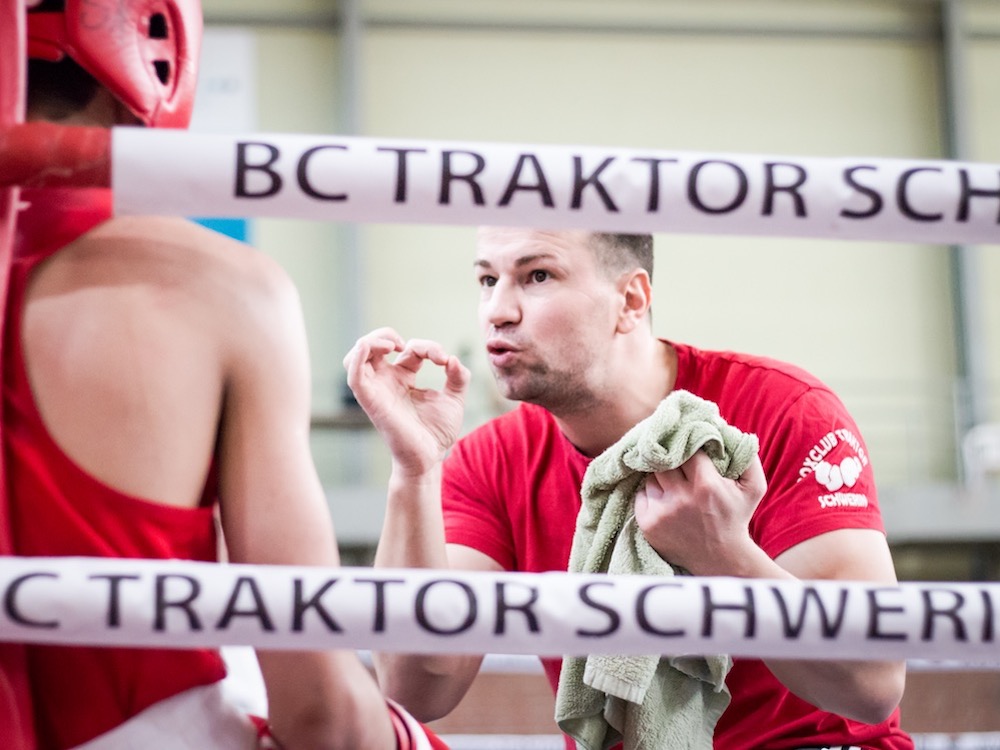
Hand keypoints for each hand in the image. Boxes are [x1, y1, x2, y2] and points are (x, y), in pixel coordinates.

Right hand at [344, 328, 469, 476]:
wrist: (430, 458)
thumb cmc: (438, 433)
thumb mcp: (455, 399)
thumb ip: (459, 377)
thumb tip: (453, 359)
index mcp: (404, 378)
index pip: (409, 349)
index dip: (427, 346)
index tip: (444, 360)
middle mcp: (386, 381)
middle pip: (373, 345)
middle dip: (388, 334)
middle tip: (411, 345)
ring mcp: (377, 390)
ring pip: (356, 355)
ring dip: (371, 341)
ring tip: (392, 344)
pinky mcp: (371, 400)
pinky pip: (354, 375)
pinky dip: (359, 355)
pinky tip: (381, 348)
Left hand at [633, 451, 766, 575]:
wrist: (720, 558)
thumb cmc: (736, 517)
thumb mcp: (754, 487)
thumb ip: (748, 457)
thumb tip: (728, 430)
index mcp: (706, 484)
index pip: (686, 449)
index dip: (687, 446)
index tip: (689, 446)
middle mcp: (681, 497)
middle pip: (664, 461)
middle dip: (671, 460)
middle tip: (678, 463)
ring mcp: (661, 512)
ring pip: (651, 477)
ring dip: (661, 478)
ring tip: (676, 486)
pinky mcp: (648, 524)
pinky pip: (641, 494)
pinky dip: (651, 494)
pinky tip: (666, 500)